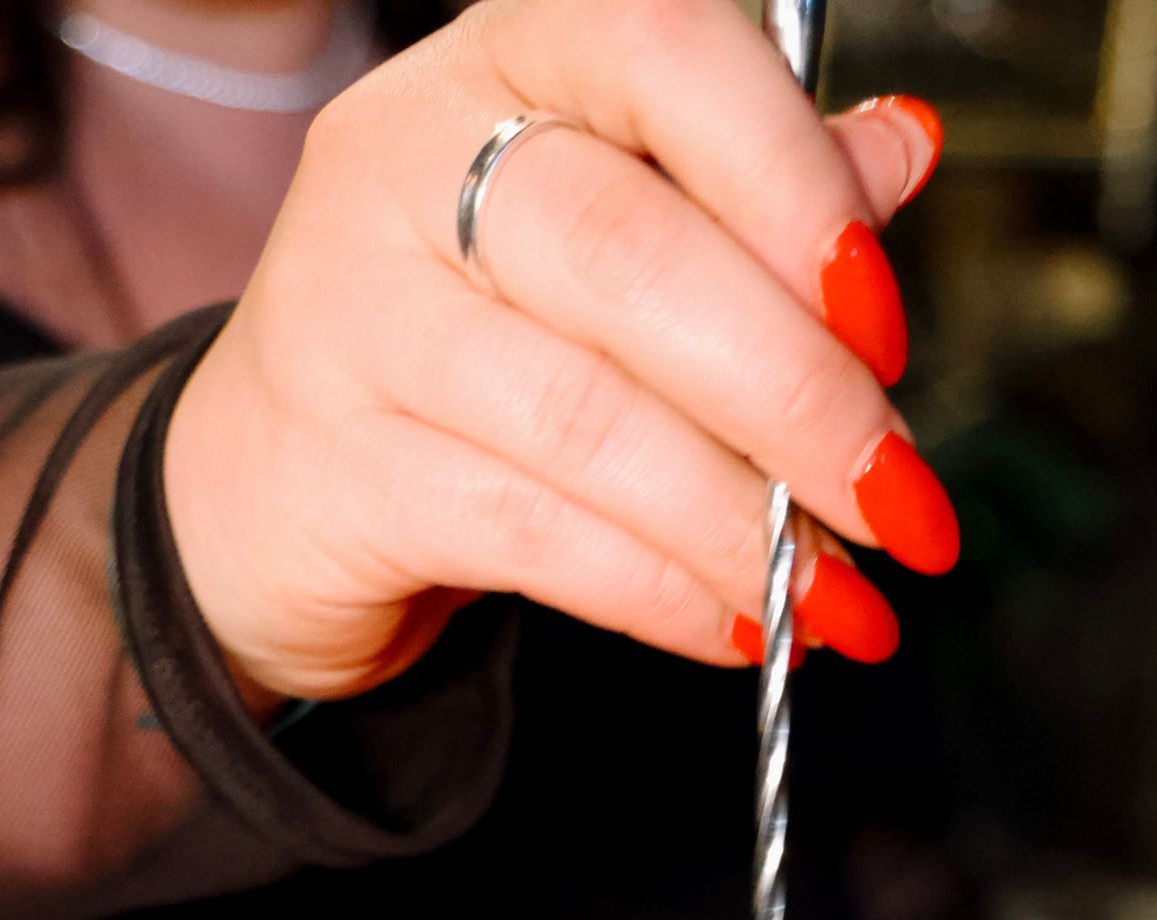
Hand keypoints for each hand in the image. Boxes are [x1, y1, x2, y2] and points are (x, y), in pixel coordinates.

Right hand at [162, 0, 947, 701]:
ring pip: (589, 418)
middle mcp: (408, 160)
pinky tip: (737, 625)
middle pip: (634, 257)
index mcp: (506, 59)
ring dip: (742, 525)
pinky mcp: (338, 471)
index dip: (791, 183)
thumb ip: (749, 189)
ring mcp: (354, 314)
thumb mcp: (611, 233)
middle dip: (797, 399)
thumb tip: (899, 154)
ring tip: (833, 594)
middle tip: (899, 504)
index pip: (662, 50)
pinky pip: (533, 536)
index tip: (881, 320)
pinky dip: (660, 593)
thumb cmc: (469, 339)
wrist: (257, 485)